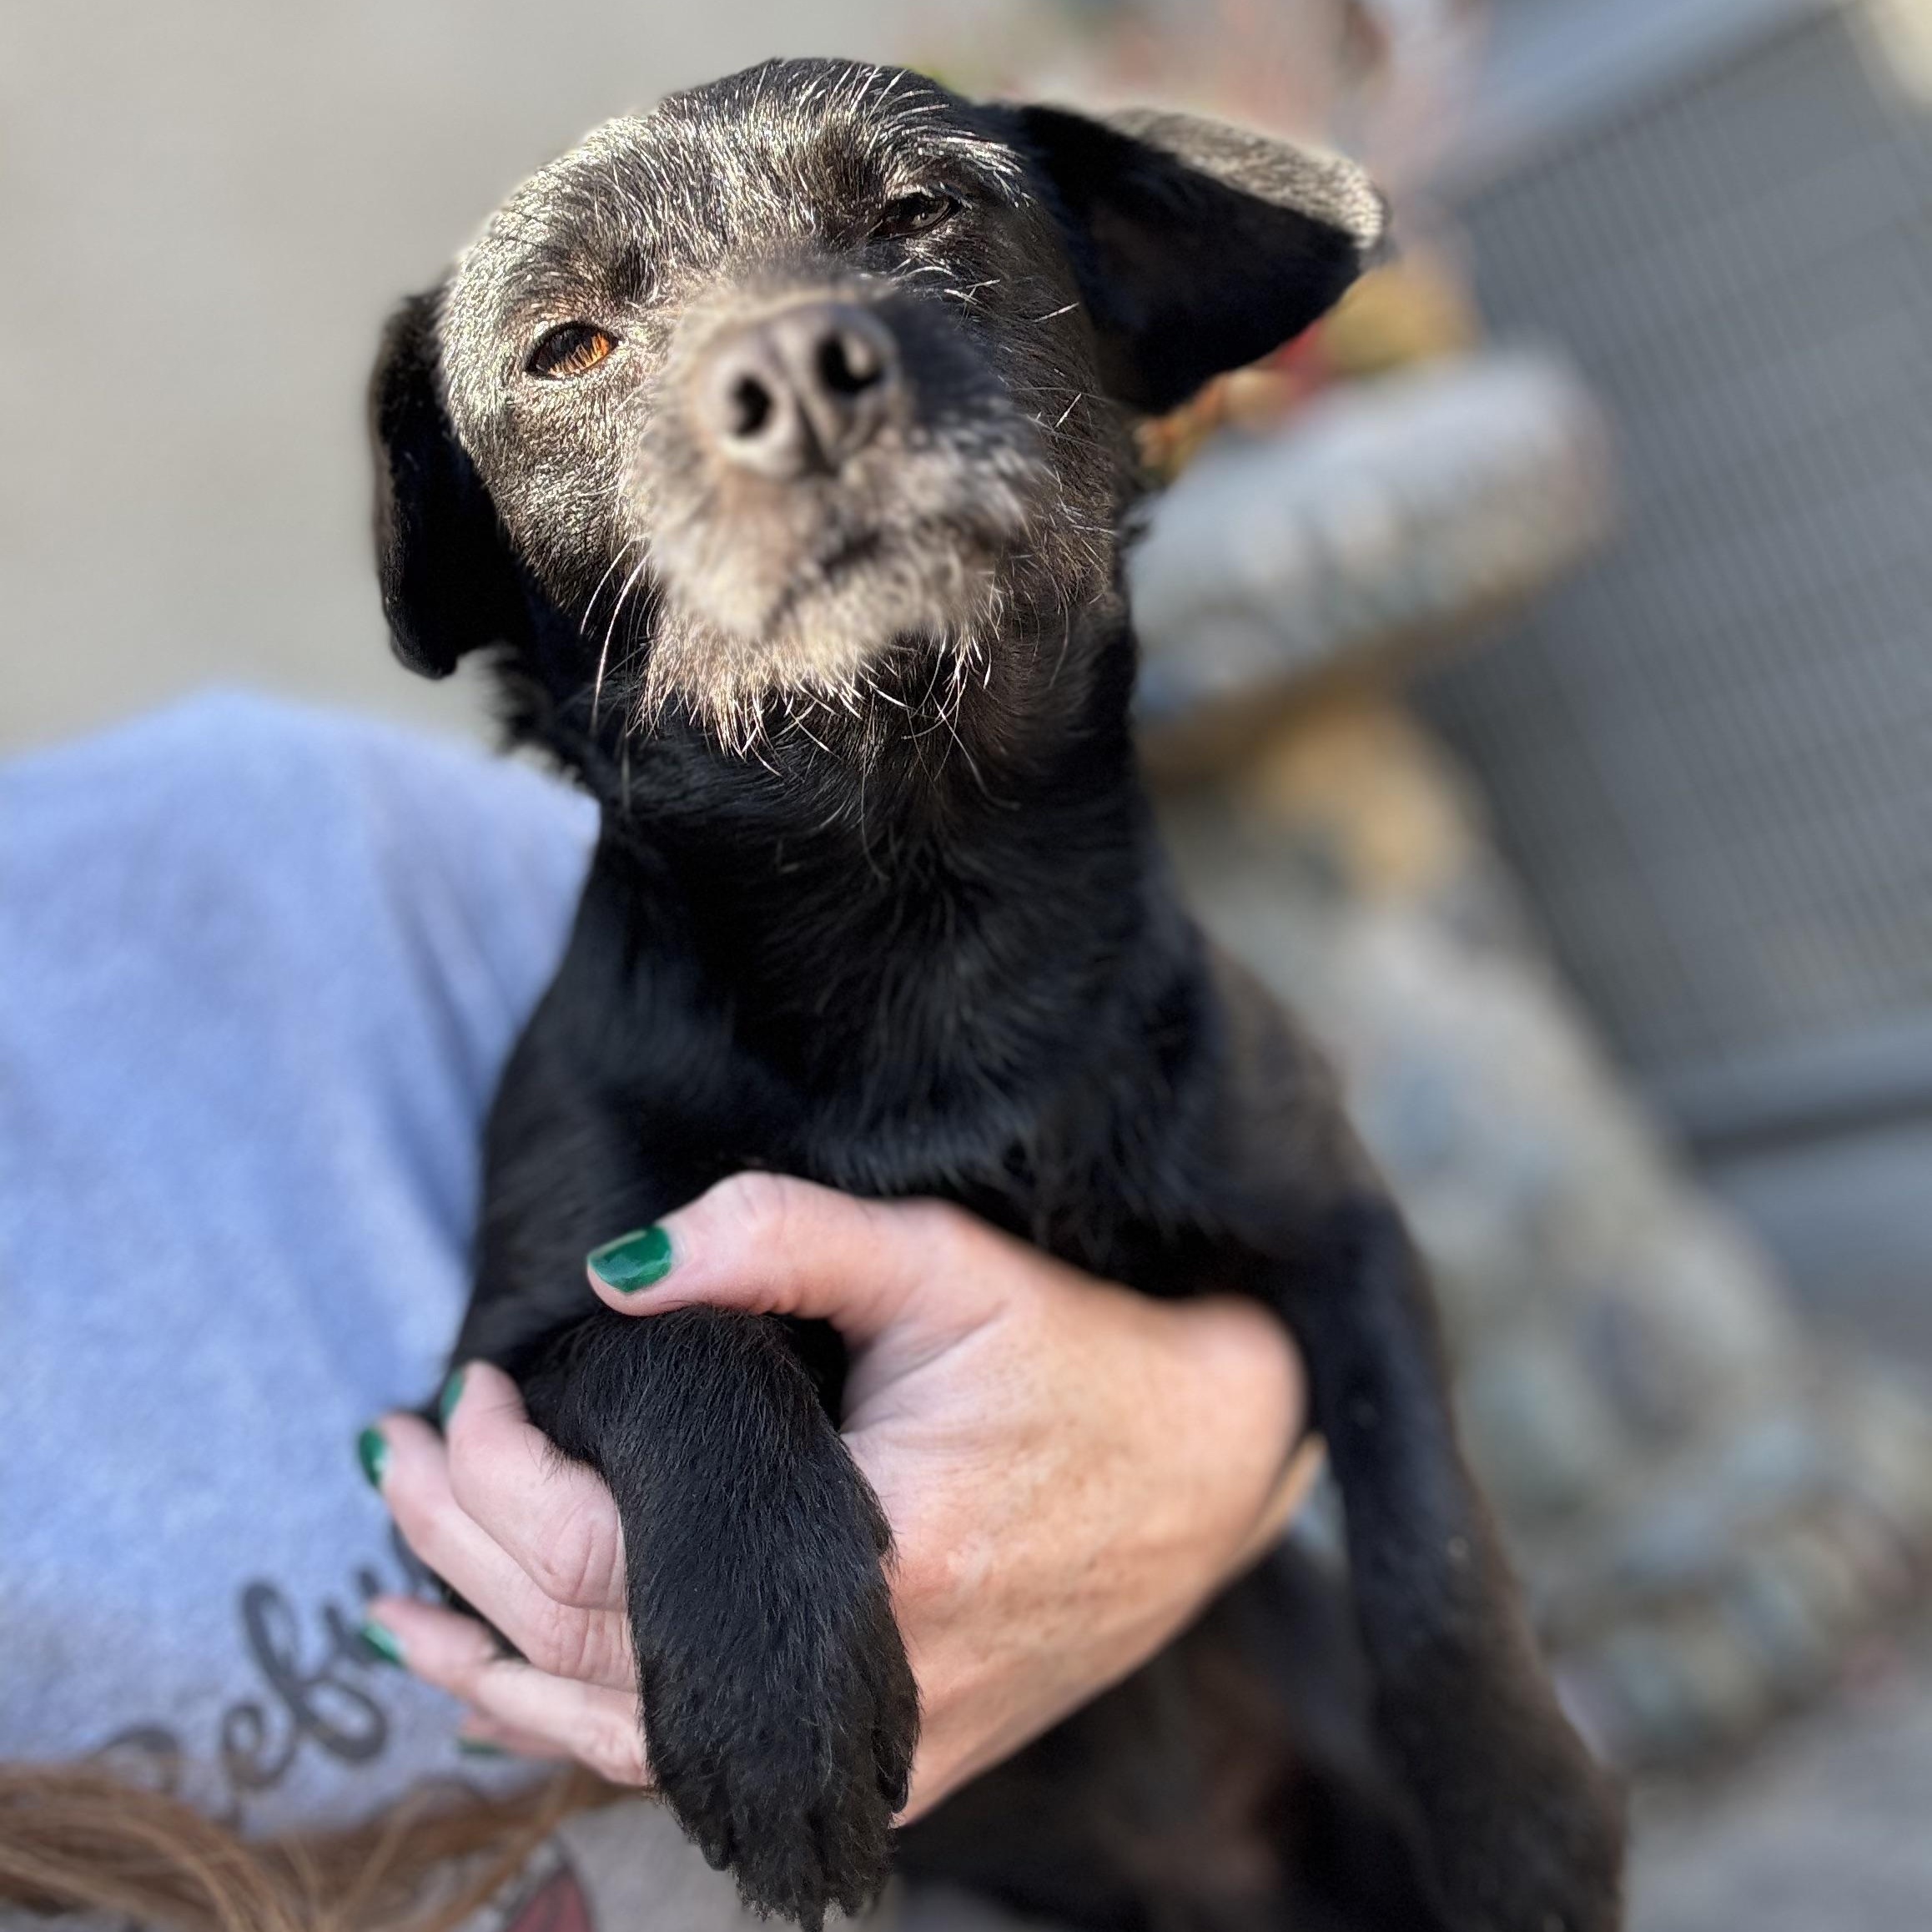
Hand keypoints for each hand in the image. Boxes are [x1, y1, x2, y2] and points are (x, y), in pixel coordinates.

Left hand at [363, 1174, 1315, 1817]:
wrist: (1208, 1465)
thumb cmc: (1080, 1358)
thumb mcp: (942, 1264)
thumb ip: (777, 1239)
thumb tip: (611, 1268)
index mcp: (871, 1563)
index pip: (603, 1555)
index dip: (501, 1474)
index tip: (464, 1383)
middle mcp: (865, 1688)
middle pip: (590, 1655)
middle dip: (462, 1554)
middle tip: (397, 1461)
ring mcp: (876, 1746)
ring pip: (630, 1743)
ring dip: (499, 1671)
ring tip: (403, 1607)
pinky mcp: (892, 1760)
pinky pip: (703, 1765)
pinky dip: (595, 1728)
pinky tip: (526, 1693)